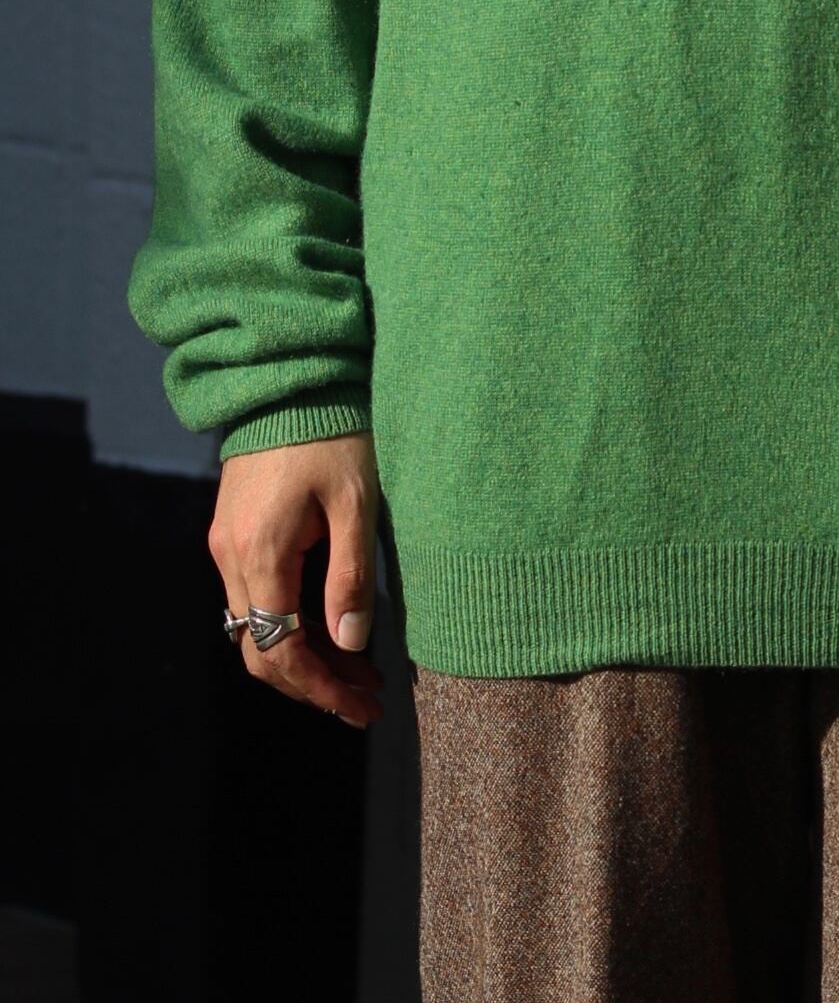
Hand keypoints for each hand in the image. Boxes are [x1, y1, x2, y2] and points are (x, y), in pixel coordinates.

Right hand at [209, 430, 387, 728]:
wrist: (289, 378)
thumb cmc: (333, 433)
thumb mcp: (355, 503)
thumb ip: (349, 576)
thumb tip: (351, 645)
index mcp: (260, 552)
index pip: (280, 650)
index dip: (320, 688)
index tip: (360, 706)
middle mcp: (230, 556)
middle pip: (261, 650)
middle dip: (313, 683)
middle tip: (366, 698)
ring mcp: (225, 544)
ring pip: (256, 627)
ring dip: (304, 656)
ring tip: (360, 670)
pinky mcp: (233, 531)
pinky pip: (255, 597)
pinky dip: (290, 623)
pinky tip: (332, 627)